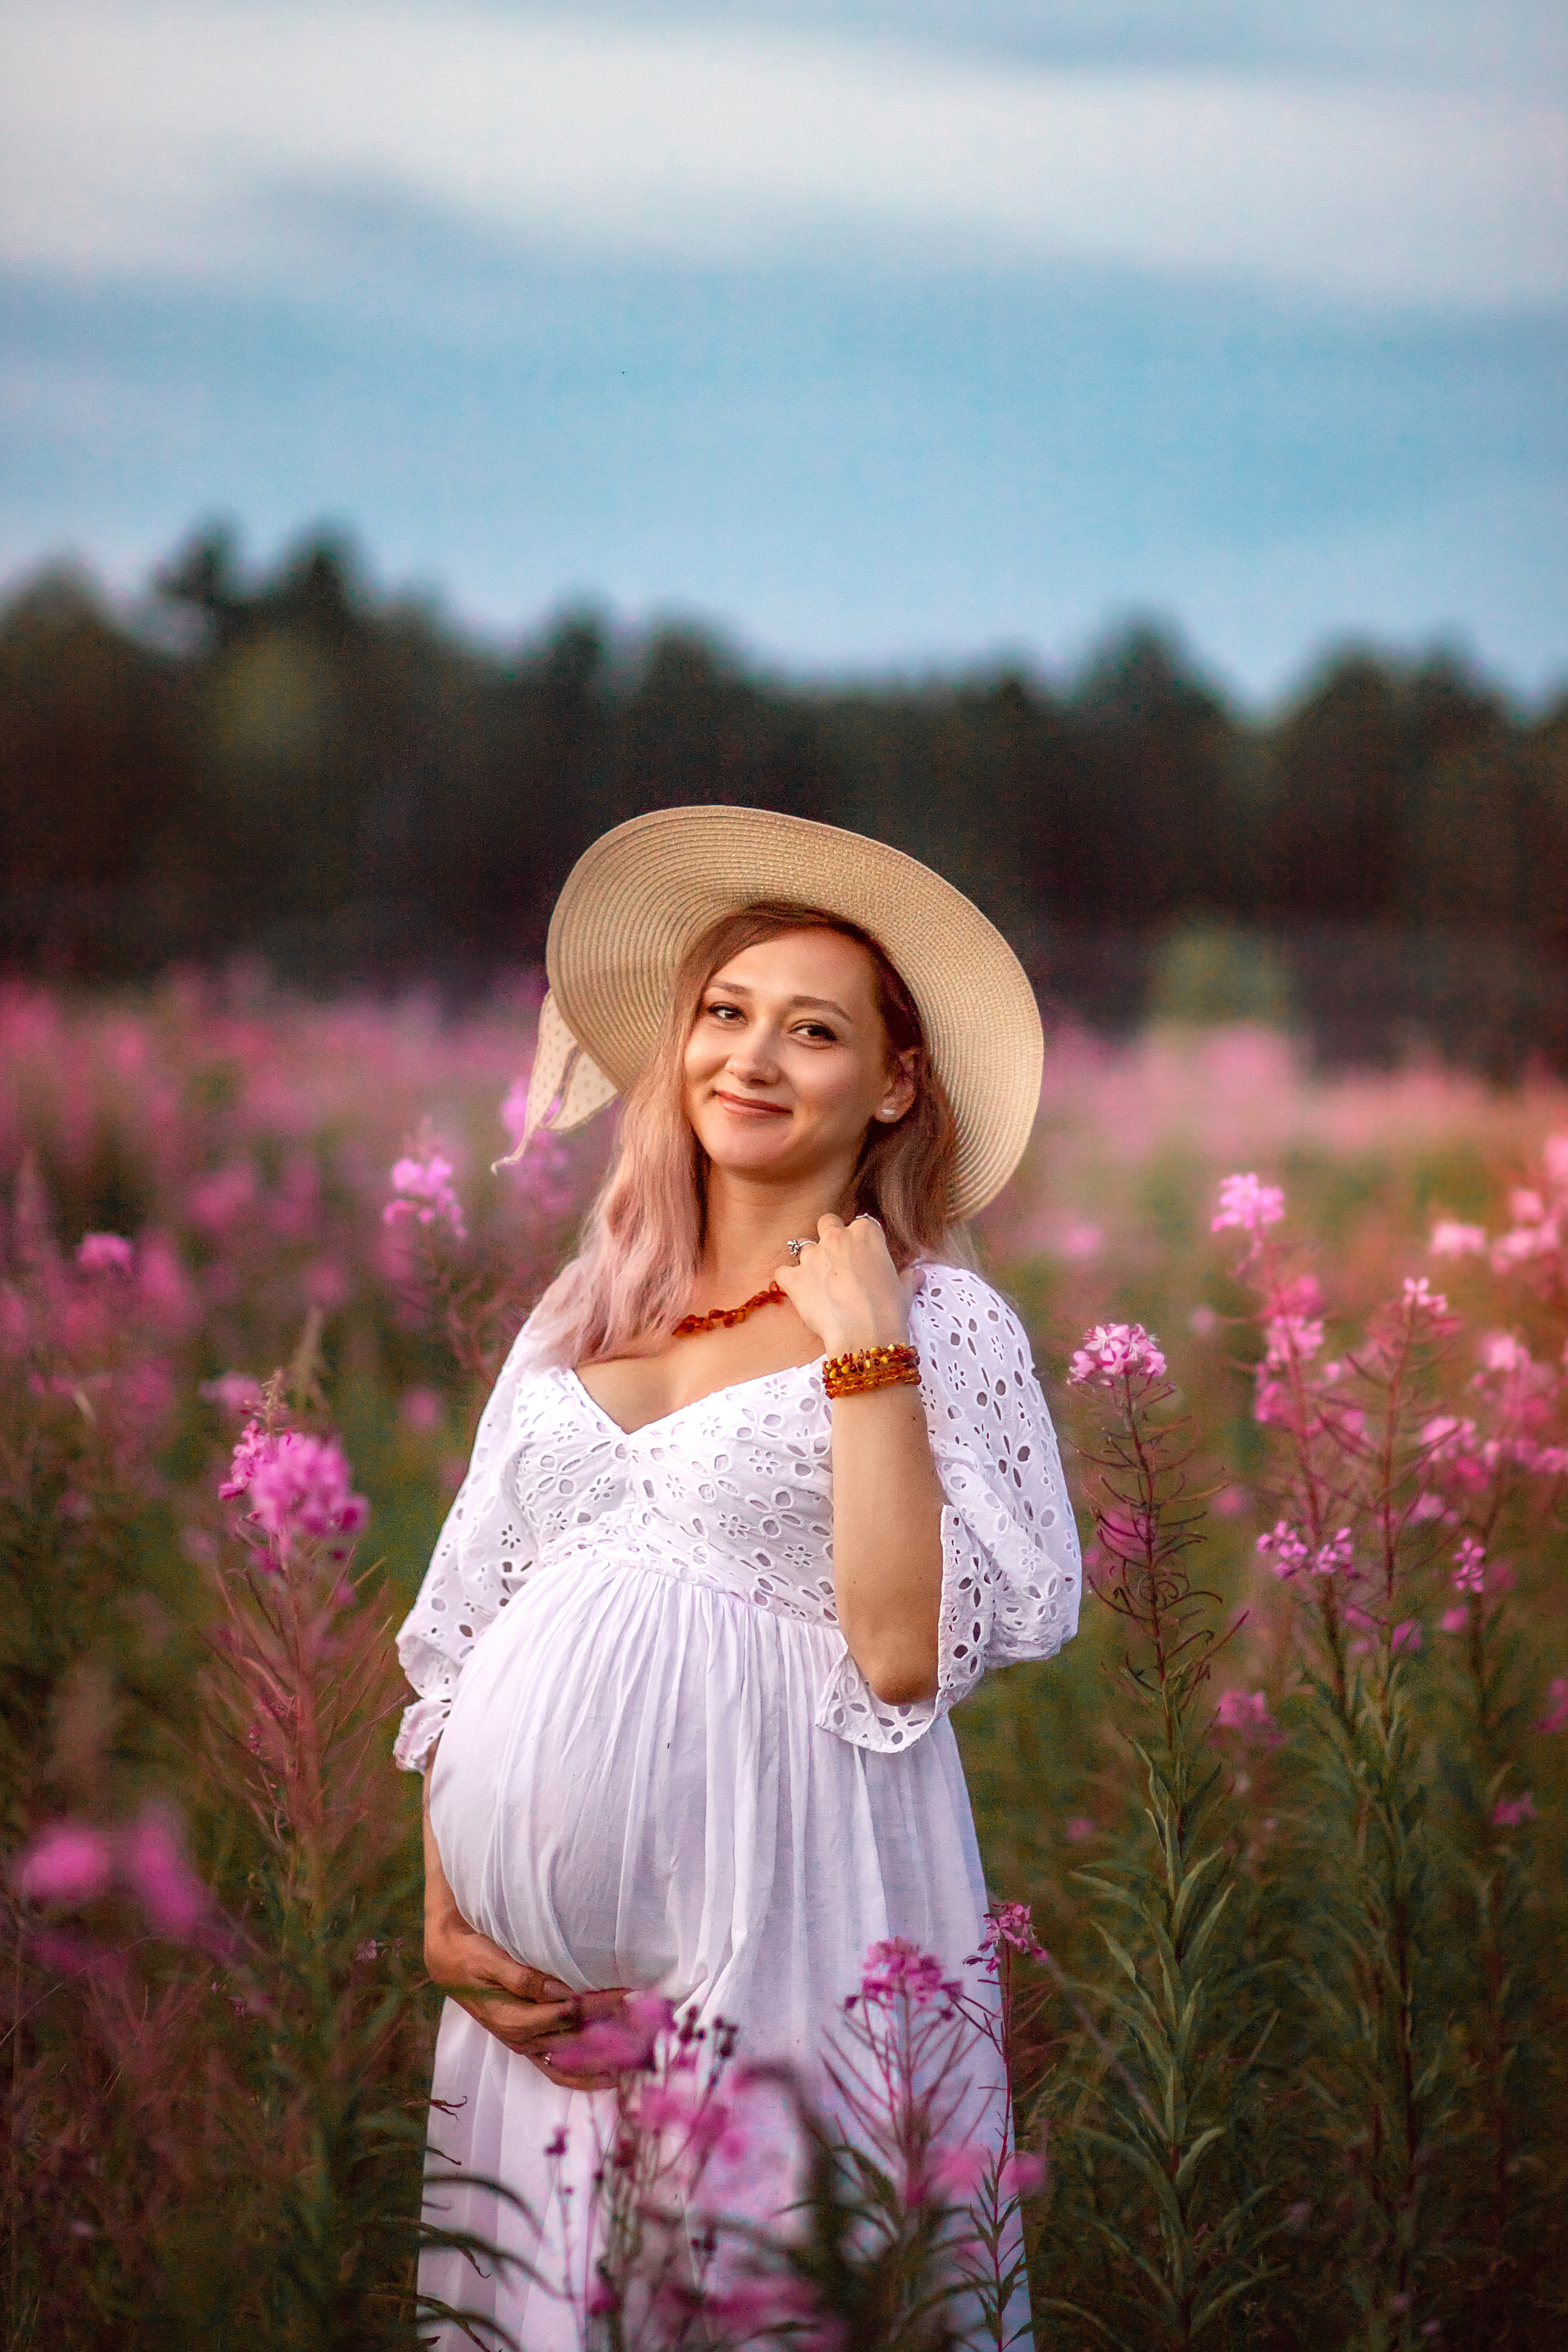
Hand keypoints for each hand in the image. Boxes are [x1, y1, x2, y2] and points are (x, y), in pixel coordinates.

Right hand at [424, 1760, 624, 2088]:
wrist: (448, 1868)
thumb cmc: (472, 1857)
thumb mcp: (480, 1854)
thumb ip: (504, 1858)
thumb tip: (535, 1839)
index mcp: (451, 1949)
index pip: (498, 1978)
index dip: (533, 1986)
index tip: (573, 1989)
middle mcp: (462, 1989)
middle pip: (519, 2021)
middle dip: (575, 2018)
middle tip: (626, 2009)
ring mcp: (480, 2011)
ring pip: (533, 2047)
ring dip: (583, 2048)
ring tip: (631, 2047)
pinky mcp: (501, 2025)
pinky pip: (537, 2060)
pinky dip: (574, 2071)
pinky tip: (612, 2078)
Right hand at [424, 1903, 628, 2090]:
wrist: (449, 1963)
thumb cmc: (470, 1956)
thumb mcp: (489, 1960)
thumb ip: (520, 1978)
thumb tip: (556, 1992)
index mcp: (511, 2018)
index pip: (564, 2015)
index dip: (596, 2007)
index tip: (626, 1995)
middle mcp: (521, 2039)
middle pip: (575, 2038)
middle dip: (613, 2032)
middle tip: (648, 2023)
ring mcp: (527, 2046)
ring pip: (571, 2061)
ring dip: (605, 2059)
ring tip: (640, 2056)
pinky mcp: (530, 2045)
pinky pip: (559, 2072)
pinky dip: (584, 2078)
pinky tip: (611, 2078)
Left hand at [775, 1212, 911, 1356]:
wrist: (865, 1334)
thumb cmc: (889, 1310)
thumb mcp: (904, 1290)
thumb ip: (908, 1277)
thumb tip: (918, 1275)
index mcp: (866, 1232)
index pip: (861, 1225)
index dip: (860, 1242)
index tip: (862, 1258)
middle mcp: (836, 1236)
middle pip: (827, 1222)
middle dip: (829, 1236)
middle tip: (836, 1261)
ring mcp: (812, 1255)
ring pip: (803, 1246)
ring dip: (809, 1260)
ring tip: (819, 1282)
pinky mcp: (793, 1277)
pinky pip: (783, 1272)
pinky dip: (789, 1280)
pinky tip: (800, 1293)